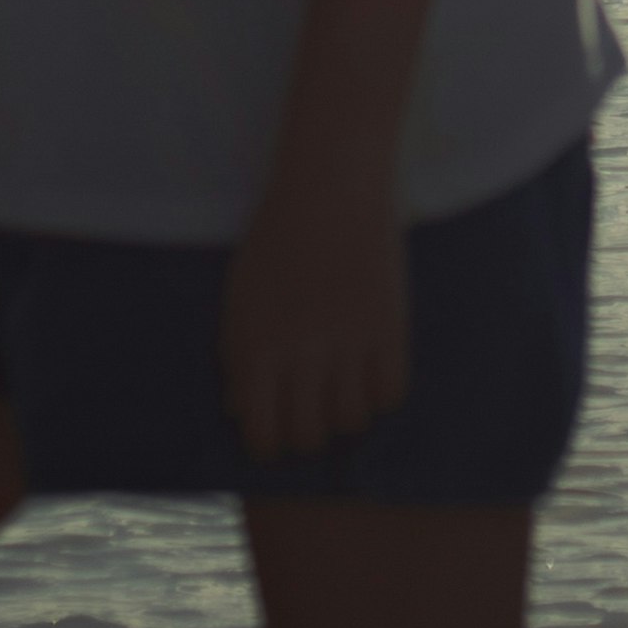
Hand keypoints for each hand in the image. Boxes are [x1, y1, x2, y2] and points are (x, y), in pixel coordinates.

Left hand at [224, 150, 409, 461]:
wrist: (330, 183)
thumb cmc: (277, 237)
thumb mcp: (241, 296)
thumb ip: (237, 357)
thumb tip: (240, 412)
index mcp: (257, 348)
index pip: (262, 435)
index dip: (269, 444)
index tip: (278, 430)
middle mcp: (301, 354)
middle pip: (307, 436)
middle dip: (308, 432)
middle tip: (313, 410)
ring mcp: (348, 342)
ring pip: (350, 421)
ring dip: (346, 413)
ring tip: (344, 389)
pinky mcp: (389, 326)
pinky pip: (390, 394)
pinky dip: (381, 393)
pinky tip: (372, 371)